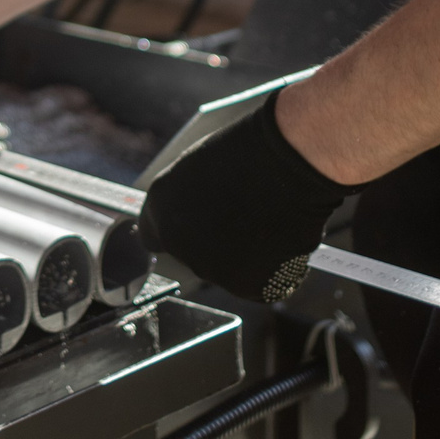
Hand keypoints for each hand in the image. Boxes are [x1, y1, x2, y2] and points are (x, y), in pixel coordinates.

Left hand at [138, 95, 349, 301]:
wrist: (285, 163)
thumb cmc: (249, 152)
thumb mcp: (199, 168)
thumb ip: (186, 200)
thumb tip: (195, 214)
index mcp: (160, 209)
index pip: (154, 237)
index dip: (179, 232)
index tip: (196, 227)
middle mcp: (178, 244)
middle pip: (194, 256)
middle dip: (216, 244)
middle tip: (244, 217)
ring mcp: (211, 268)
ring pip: (228, 271)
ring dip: (245, 257)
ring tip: (267, 221)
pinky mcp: (246, 286)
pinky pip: (259, 284)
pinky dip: (272, 270)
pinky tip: (281, 239)